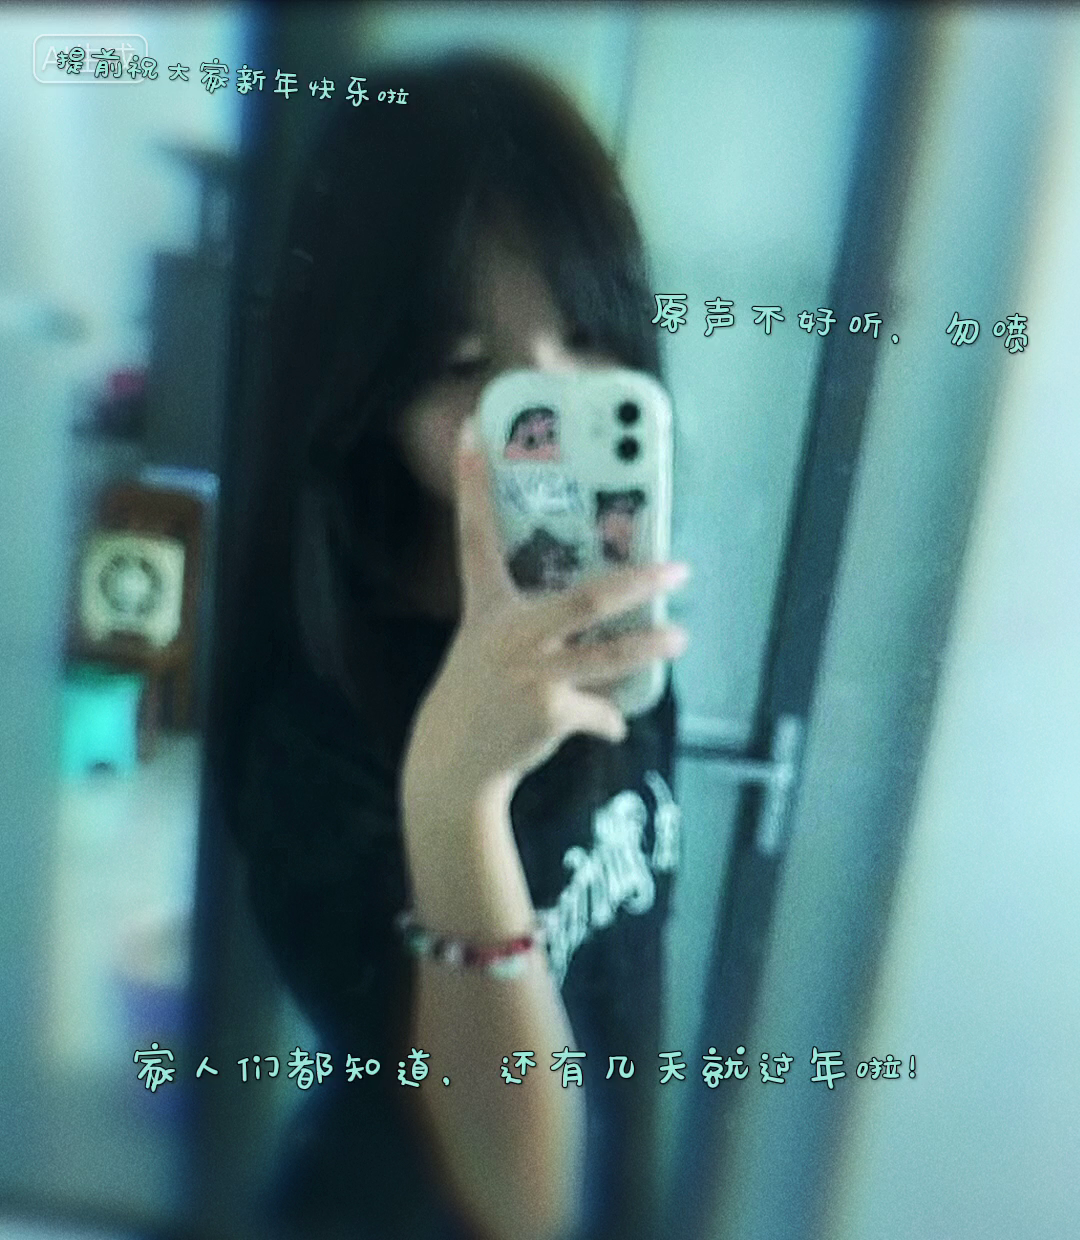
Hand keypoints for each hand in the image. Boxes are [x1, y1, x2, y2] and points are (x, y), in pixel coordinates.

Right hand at [402, 419, 689, 820]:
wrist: (453, 763)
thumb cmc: (477, 694)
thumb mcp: (489, 646)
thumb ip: (535, 624)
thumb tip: (600, 611)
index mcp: (486, 609)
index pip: (475, 535)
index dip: (473, 483)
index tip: (472, 430)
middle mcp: (507, 636)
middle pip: (584, 598)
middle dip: (637, 582)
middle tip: (677, 570)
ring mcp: (529, 675)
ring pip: (607, 654)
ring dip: (650, 646)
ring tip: (681, 636)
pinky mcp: (548, 713)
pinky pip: (600, 709)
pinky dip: (610, 717)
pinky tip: (614, 722)